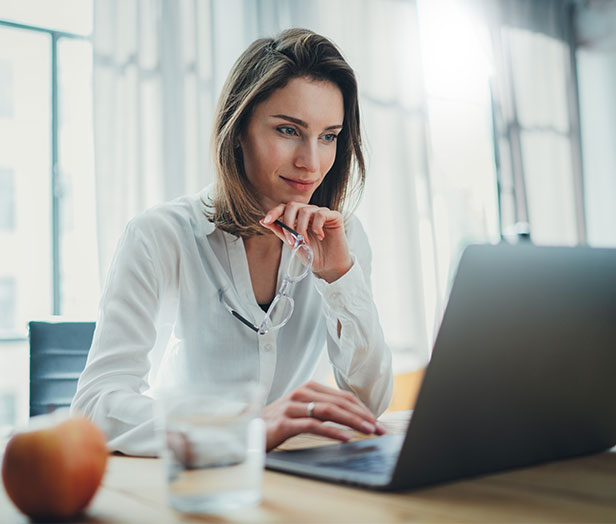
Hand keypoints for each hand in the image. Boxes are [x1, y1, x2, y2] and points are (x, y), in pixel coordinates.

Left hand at [260, 202, 352, 282]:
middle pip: (293, 205)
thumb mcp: (292, 244)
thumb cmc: (312, 255)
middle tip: (291, 239)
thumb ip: (280, 231)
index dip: (274, 212)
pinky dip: (317, 226)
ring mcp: (322, 213)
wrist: (328, 267)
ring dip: (302, 228)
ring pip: (306, 210)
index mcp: (299, 218)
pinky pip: (321, 214)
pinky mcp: (334, 216)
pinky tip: (320, 236)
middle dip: (288, 222)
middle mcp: (310, 213)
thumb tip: (263, 221)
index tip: (266, 221)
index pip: (284, 208)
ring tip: (306, 242)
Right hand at [263, 381, 385, 450]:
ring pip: (329, 411)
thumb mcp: (301, 412)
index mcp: (308, 388)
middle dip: (363, 415)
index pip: (342, 396)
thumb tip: (351, 419)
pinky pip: (313, 425)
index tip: (377, 422)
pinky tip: (345, 438)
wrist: (245, 430)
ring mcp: (292, 406)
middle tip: (380, 429)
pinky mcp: (284, 422)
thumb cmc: (276, 423)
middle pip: (340, 402)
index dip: (362, 408)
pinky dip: (332, 431)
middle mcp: (301, 393)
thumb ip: (321, 410)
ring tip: (368, 431)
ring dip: (353, 421)